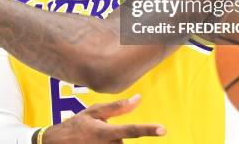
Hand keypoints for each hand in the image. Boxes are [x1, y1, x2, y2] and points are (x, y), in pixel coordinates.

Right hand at [42, 95, 164, 143]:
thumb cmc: (75, 127)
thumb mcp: (94, 112)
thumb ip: (117, 107)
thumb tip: (139, 99)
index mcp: (104, 132)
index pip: (130, 130)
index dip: (148, 130)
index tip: (162, 129)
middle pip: (123, 141)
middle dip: (114, 136)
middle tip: (95, 132)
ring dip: (110, 143)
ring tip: (92, 140)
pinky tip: (93, 142)